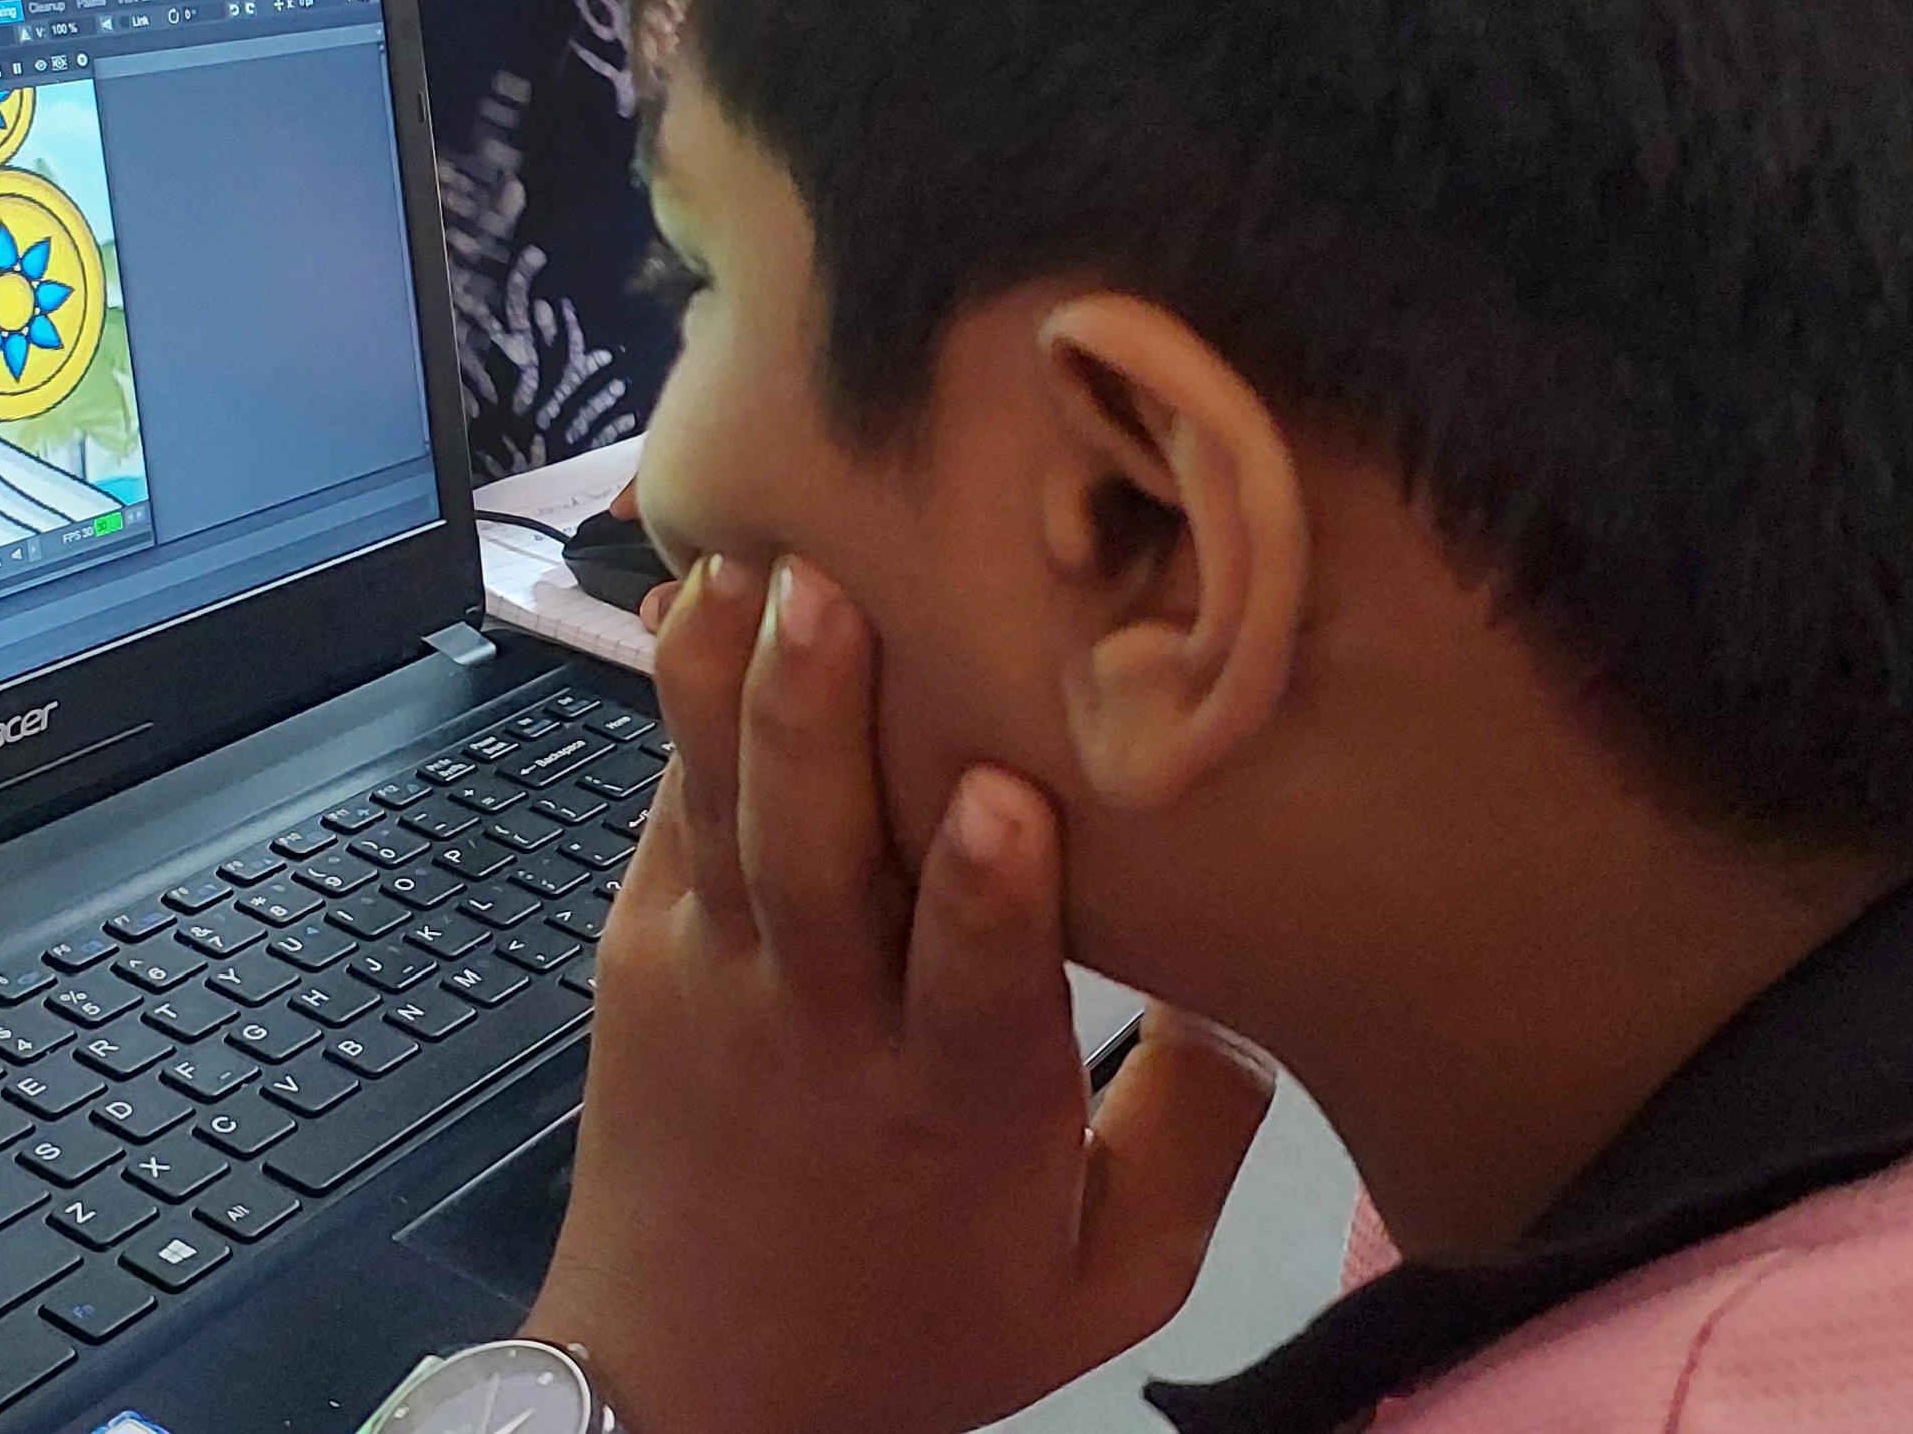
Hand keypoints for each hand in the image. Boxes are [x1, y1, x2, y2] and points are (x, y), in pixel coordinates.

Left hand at [527, 555, 1276, 1433]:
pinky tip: (689, 605)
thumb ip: (1196, 1133)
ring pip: (723, 815)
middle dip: (820, 725)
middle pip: (816, 862)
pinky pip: (668, 816)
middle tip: (829, 595)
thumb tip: (1267, 977)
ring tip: (736, 563)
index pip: (975, 985)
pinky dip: (679, 712)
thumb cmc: (916, 1328)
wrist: (691, 1393)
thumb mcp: (1106, 1276)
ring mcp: (720, 980)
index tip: (1009, 794)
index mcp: (958, 1108)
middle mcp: (826, 1028)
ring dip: (727, 687)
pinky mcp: (645, 954)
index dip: (991, 891)